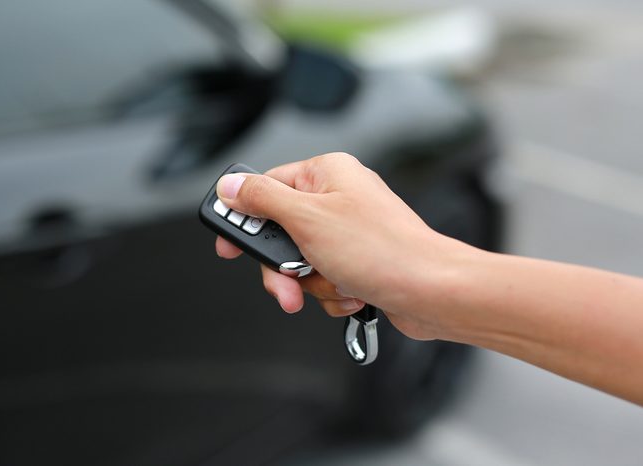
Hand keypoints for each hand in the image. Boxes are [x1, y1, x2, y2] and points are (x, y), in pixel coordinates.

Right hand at [214, 153, 476, 340]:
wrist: (432, 292)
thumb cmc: (383, 250)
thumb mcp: (307, 219)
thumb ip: (262, 199)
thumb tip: (231, 187)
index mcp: (326, 174)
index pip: (266, 187)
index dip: (243, 218)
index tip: (228, 244)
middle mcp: (338, 198)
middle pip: (281, 233)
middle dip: (284, 267)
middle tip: (288, 282)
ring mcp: (348, 232)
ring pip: (300, 263)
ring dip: (312, 283)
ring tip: (336, 285)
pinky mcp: (358, 262)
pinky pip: (324, 279)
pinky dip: (333, 293)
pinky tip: (353, 293)